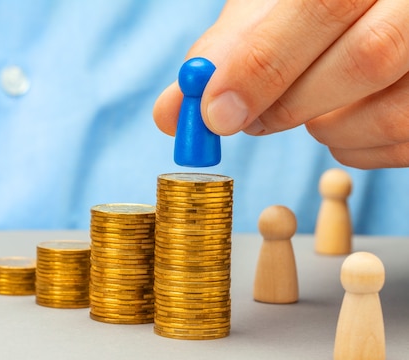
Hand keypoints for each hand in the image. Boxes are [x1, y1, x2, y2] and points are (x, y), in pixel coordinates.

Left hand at [153, 0, 408, 167]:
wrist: (375, 7)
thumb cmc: (318, 7)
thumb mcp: (272, 7)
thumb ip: (226, 52)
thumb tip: (172, 113)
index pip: (321, 3)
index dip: (262, 61)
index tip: (215, 111)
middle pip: (369, 55)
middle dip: (288, 102)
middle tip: (241, 119)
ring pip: (391, 111)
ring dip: (324, 128)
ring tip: (302, 109)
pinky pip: (404, 143)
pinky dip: (354, 147)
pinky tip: (336, 120)